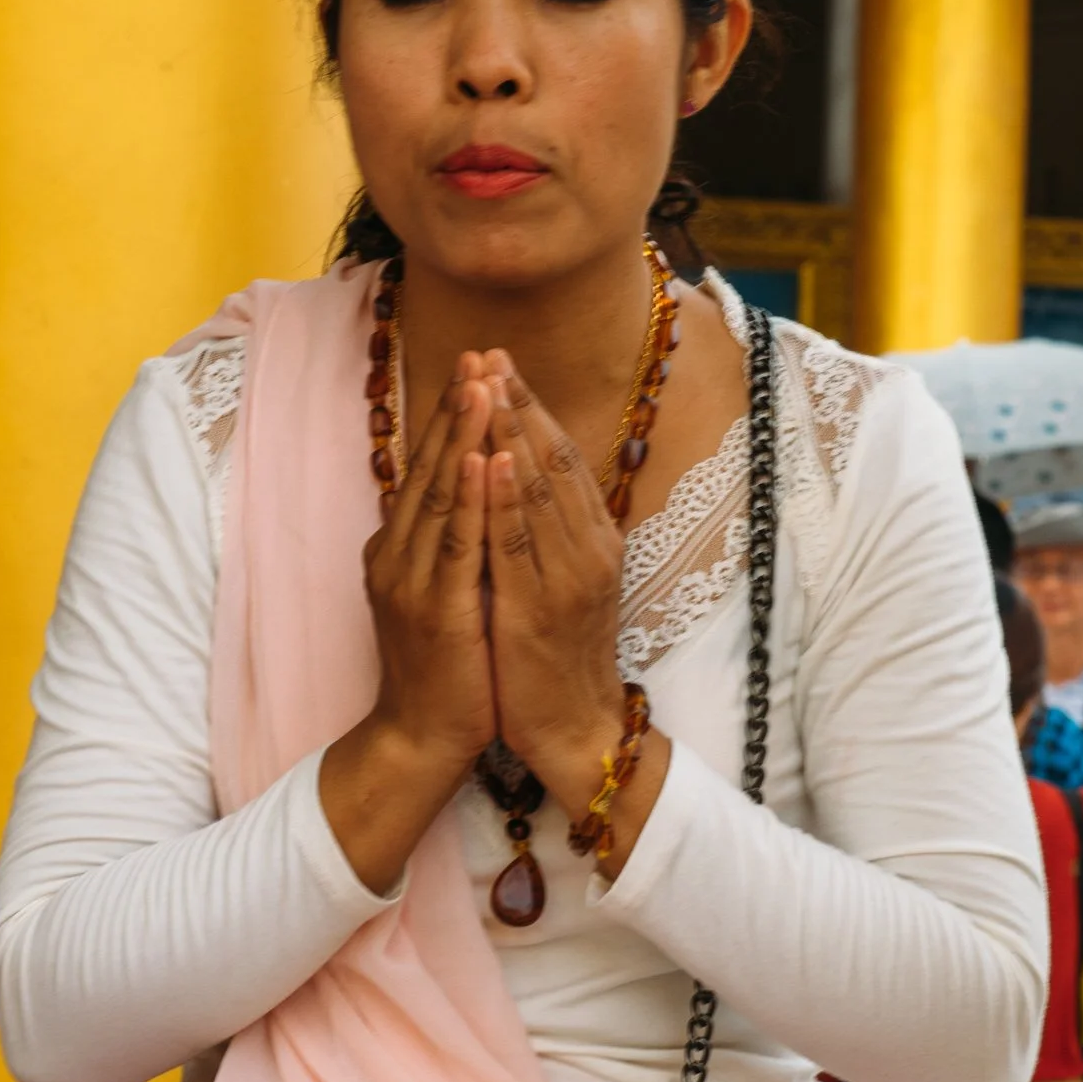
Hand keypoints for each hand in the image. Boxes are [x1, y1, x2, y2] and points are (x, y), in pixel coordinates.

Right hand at [318, 363, 494, 893]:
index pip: (426, 467)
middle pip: (428, 467)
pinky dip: (467, 497)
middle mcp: (396, 555)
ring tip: (480, 385)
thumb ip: (445, 543)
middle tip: (476, 353)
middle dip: (454, 409)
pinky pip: (455, 543)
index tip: (475, 366)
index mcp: (398, 548)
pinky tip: (479, 458)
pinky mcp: (437, 610)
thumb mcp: (440, 591)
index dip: (449, 416)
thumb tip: (465, 493)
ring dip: (461, 436)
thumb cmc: (444, 666)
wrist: (422, 737)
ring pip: (439, 495)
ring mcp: (411, 581)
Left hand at [483, 361, 665, 867]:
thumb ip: (552, 530)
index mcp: (594, 539)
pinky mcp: (539, 608)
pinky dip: (506, 498)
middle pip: (552, 460)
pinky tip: (490, 459)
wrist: (574, 728)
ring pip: (538, 491)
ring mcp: (568, 577)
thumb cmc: (559, 655)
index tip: (501, 363)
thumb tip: (526, 476)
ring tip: (488, 384)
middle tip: (488, 354)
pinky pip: (519, 544)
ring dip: (512, 433)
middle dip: (519, 403)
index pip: (562, 457)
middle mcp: (589, 548)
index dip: (532, 407)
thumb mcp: (563, 580)